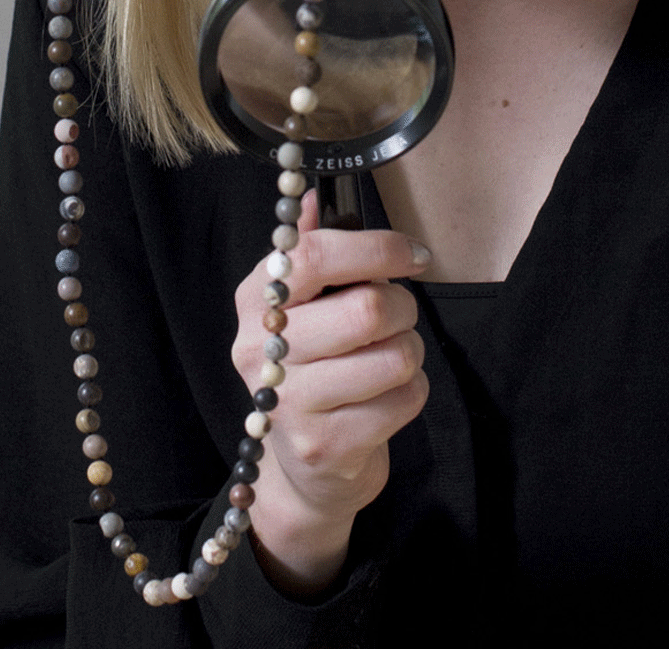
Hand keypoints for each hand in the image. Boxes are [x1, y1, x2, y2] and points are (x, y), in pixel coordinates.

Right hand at [230, 189, 430, 595]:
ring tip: (390, 357)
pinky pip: (404, 400)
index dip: (376, 248)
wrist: (304, 472)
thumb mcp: (301, 305)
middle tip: (398, 315)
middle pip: (366, 308)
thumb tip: (313, 196)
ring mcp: (290, 404)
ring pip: (394, 356)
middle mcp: (261, 350)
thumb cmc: (311, 368)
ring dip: (410, 352)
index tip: (414, 253)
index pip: (314, 255)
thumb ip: (309, 248)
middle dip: (403, 307)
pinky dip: (412, 393)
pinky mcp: (326, 447)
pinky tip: (388, 397)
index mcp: (254, 300)